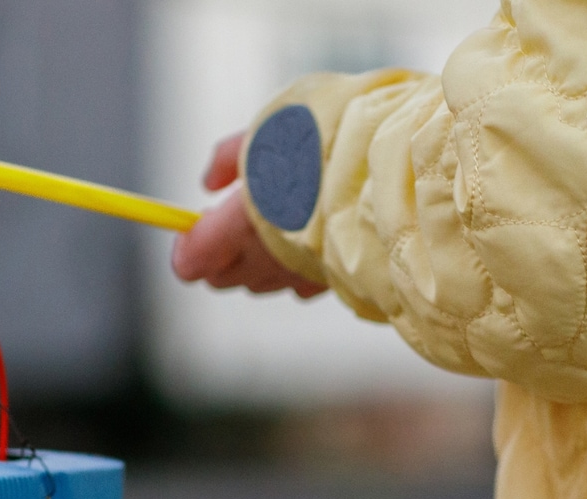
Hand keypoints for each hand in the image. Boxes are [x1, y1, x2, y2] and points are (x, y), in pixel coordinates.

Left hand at [170, 133, 327, 298]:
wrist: (401, 169)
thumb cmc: (332, 138)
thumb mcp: (272, 127)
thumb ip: (235, 156)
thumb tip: (208, 181)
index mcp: (242, 221)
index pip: (197, 255)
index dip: (189, 250)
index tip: (185, 241)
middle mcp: (267, 258)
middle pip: (226, 276)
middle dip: (221, 256)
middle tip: (226, 228)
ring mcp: (301, 275)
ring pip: (263, 281)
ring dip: (260, 260)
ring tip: (274, 226)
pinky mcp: (332, 283)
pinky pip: (301, 281)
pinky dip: (298, 263)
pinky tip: (312, 239)